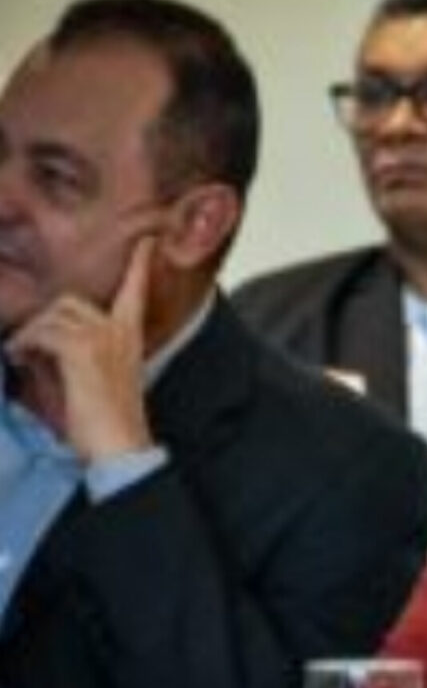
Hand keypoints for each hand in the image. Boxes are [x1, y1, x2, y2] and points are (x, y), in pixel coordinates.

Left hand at [4, 238, 155, 459]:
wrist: (121, 446)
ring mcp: (102, 339)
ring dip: (29, 335)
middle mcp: (119, 333)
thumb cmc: (109, 423)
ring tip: (19, 355)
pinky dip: (25, 344)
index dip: (139, 265)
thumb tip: (41, 347)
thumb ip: (83, 358)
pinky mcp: (82, 350)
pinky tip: (19, 358)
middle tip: (25, 346)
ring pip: (53, 316)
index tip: (145, 241)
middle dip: (43, 321)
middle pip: (70, 303)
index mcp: (130, 339)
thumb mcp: (101, 383)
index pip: (135, 292)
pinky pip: (43, 332)